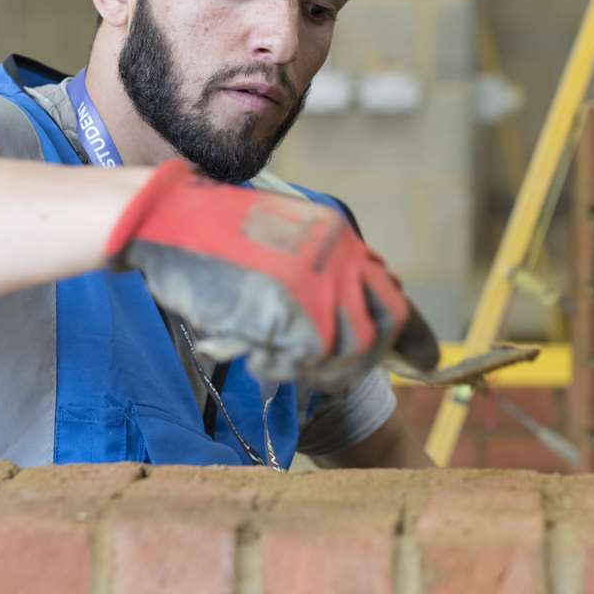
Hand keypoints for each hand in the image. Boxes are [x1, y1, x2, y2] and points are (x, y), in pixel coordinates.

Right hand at [103, 160, 439, 386]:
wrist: (169, 218)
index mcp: (337, 235)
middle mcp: (339, 254)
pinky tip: (261, 360)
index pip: (393, 295)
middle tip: (332, 376)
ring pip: (352, 349)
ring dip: (324, 370)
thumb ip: (311, 273)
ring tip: (287, 367)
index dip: (411, 337)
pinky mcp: (292, 306)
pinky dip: (285, 368)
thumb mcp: (276, 242)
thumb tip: (337, 321)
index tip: (425, 363)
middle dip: (364, 361)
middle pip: (384, 328)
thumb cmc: (207, 234)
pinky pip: (308, 359)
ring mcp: (319, 281)